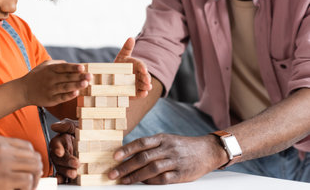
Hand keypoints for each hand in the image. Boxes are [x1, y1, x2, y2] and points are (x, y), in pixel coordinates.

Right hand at [0, 136, 42, 189]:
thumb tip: (17, 162)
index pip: (27, 146)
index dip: (32, 158)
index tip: (30, 167)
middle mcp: (3, 150)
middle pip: (33, 157)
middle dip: (36, 169)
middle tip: (33, 180)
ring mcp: (3, 165)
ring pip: (33, 170)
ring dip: (33, 180)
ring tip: (28, 188)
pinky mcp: (2, 181)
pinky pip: (26, 183)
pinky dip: (27, 188)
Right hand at [20, 60, 91, 106]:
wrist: (23, 90)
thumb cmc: (37, 76)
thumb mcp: (44, 65)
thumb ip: (57, 63)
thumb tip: (71, 65)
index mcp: (50, 69)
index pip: (63, 67)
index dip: (73, 67)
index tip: (82, 67)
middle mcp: (50, 79)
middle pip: (67, 77)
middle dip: (79, 76)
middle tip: (90, 76)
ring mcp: (50, 90)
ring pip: (65, 87)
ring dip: (76, 85)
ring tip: (86, 83)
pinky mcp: (50, 99)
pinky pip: (61, 97)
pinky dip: (69, 95)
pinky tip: (76, 93)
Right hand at [49, 119, 78, 182]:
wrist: (94, 140)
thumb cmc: (83, 131)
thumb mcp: (76, 126)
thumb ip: (66, 125)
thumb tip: (54, 126)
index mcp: (61, 140)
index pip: (56, 144)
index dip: (57, 148)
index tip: (60, 152)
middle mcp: (61, 152)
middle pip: (58, 158)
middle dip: (66, 161)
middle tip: (75, 164)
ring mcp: (64, 162)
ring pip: (60, 167)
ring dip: (65, 172)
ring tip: (73, 174)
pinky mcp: (68, 169)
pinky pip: (63, 175)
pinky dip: (62, 178)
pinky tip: (64, 181)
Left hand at [108, 134, 224, 184]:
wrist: (207, 151)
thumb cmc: (182, 146)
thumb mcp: (167, 140)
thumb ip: (151, 146)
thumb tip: (129, 153)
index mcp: (162, 138)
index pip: (141, 142)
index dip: (127, 149)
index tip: (114, 156)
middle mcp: (167, 148)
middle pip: (143, 157)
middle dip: (126, 166)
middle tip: (113, 173)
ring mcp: (174, 161)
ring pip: (151, 169)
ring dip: (135, 176)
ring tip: (124, 181)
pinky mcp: (181, 174)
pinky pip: (163, 179)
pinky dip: (151, 182)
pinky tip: (142, 183)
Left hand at [114, 38, 151, 97]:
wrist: (111, 79)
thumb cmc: (119, 66)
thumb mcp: (122, 56)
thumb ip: (127, 48)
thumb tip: (131, 38)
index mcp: (137, 66)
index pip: (142, 66)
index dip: (143, 68)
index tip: (144, 70)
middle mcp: (139, 75)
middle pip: (145, 76)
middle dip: (147, 78)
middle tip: (147, 80)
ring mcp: (137, 84)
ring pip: (144, 85)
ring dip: (146, 86)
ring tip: (147, 87)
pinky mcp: (134, 92)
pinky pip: (139, 93)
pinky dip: (142, 94)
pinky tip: (144, 94)